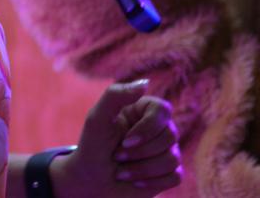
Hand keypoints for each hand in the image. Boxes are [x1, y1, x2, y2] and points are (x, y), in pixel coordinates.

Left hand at [51, 80, 181, 195]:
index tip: (125, 140)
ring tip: (121, 171)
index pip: (163, 110)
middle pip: (169, 136)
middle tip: (117, 156)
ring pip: (172, 158)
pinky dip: (152, 181)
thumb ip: (116, 95)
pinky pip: (175, 176)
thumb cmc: (93, 146)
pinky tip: (134, 181)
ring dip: (142, 168)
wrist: (90, 179)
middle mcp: (157, 129)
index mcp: (142, 111)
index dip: (147, 128)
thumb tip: (145, 83)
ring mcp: (166, 151)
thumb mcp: (97, 118)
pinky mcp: (169, 173)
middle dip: (139, 151)